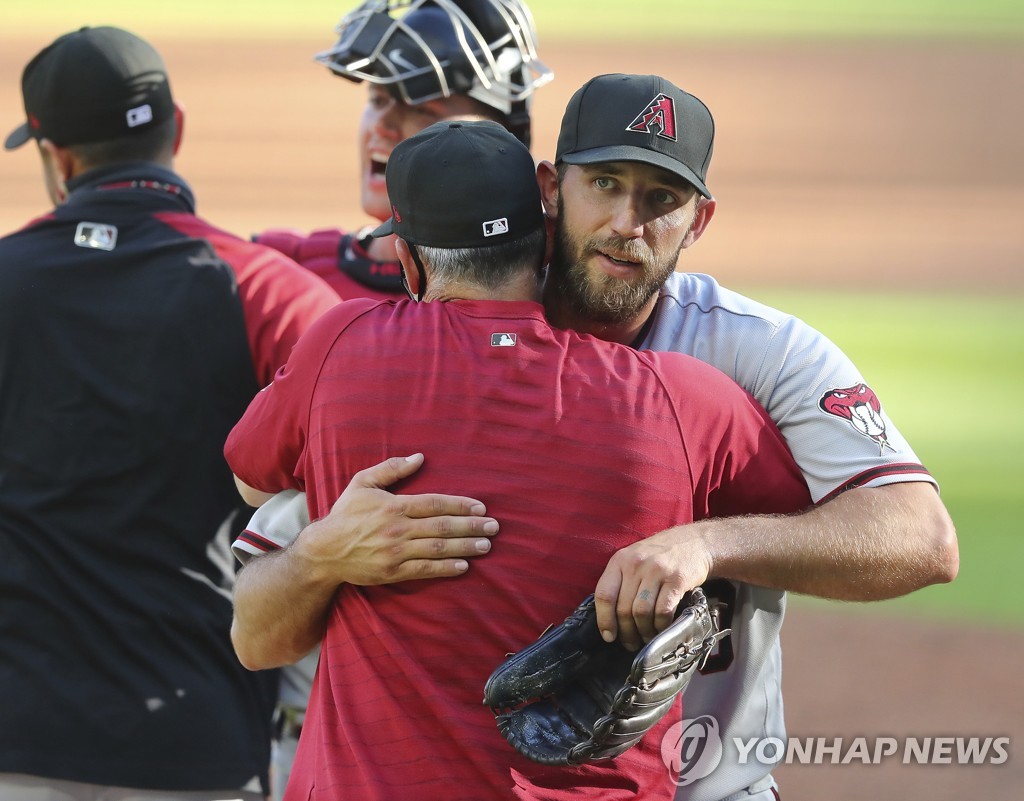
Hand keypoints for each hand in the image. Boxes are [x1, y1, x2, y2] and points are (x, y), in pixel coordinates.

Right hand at [299, 453, 498, 584]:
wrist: (323, 551)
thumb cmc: (345, 514)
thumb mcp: (362, 483)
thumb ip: (391, 468)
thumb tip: (419, 457)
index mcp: (393, 505)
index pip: (435, 503)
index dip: (461, 505)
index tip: (481, 508)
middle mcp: (397, 528)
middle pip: (442, 526)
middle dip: (471, 526)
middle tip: (494, 527)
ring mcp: (395, 552)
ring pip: (437, 548)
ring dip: (465, 547)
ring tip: (486, 545)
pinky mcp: (392, 571)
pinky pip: (424, 570)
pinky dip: (445, 568)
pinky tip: (464, 566)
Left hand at [593, 523, 713, 650]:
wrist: (695, 542)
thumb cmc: (660, 557)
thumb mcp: (634, 559)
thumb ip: (621, 582)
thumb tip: (610, 619)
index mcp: (620, 560)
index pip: (604, 594)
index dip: (604, 620)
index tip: (609, 636)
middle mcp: (636, 564)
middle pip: (624, 608)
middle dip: (626, 632)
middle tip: (631, 643)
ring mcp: (657, 571)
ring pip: (642, 612)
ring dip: (643, 631)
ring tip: (646, 638)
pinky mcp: (677, 579)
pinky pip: (663, 611)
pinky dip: (661, 626)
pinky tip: (661, 629)